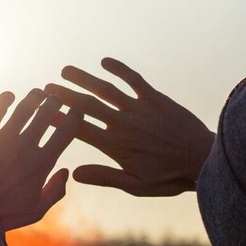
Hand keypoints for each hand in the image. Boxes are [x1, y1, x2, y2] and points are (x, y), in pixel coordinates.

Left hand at [0, 89, 84, 229]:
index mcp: (42, 163)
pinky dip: (5, 99)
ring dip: (35, 96)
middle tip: (56, 99)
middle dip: (56, 101)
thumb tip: (67, 171)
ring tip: (39, 94)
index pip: (67, 131)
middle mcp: (26, 146)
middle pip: (48, 112)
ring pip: (26, 106)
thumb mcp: (36, 210)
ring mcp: (4, 138)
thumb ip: (55, 191)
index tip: (75, 113)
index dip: (75, 117)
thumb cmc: (2, 214)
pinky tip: (10, 97)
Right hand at [44, 57, 213, 196]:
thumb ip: (104, 176)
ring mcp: (140, 108)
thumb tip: (75, 173)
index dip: (58, 119)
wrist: (204, 160)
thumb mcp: (135, 185)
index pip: (79, 129)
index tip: (42, 111)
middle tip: (45, 88)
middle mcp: (124, 123)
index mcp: (115, 145)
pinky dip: (119, 69)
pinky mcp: (156, 99)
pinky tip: (104, 61)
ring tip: (66, 70)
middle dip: (64, 95)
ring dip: (84, 78)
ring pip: (106, 89)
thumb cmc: (169, 177)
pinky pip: (134, 79)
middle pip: (87, 105)